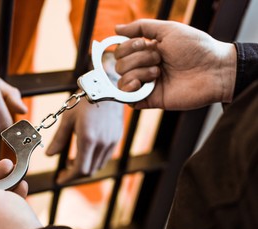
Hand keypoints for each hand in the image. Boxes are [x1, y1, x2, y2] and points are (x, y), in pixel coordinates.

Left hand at [46, 99, 123, 183]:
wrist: (107, 87)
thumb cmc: (85, 101)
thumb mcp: (67, 119)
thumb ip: (59, 139)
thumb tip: (49, 155)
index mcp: (88, 139)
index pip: (80, 169)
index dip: (69, 177)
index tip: (59, 179)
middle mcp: (102, 144)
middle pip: (89, 171)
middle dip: (75, 174)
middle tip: (64, 170)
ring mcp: (111, 142)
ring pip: (98, 166)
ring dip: (85, 168)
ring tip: (72, 161)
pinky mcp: (117, 138)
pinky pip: (105, 157)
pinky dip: (94, 161)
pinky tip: (85, 152)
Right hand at [115, 19, 236, 109]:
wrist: (214, 70)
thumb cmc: (195, 48)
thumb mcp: (168, 29)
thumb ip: (141, 27)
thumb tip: (116, 28)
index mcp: (147, 51)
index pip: (121, 51)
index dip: (127, 47)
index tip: (144, 44)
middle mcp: (144, 67)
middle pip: (119, 65)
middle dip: (138, 59)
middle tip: (159, 59)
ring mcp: (147, 84)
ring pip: (121, 80)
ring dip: (138, 72)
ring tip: (159, 72)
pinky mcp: (150, 99)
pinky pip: (127, 99)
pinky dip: (129, 91)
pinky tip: (140, 84)